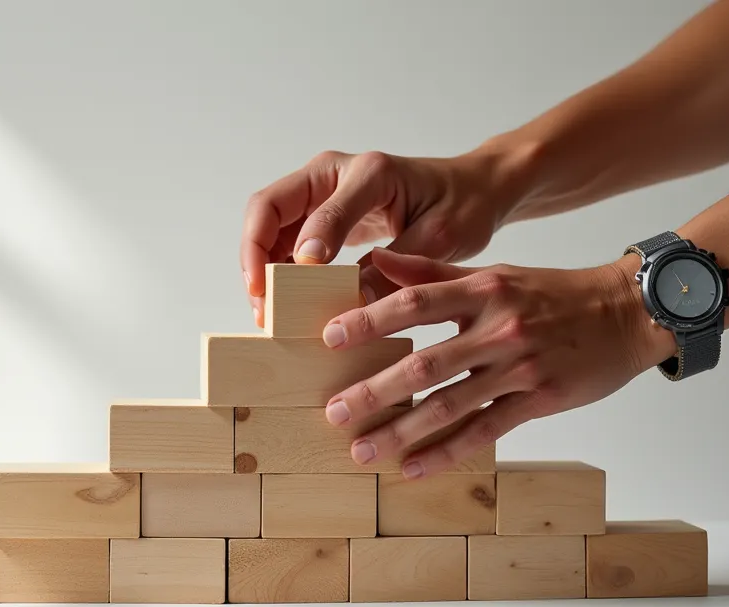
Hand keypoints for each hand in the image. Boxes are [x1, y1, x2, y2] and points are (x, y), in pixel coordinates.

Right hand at [240, 149, 517, 326]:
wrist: (473, 189)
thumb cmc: (462, 205)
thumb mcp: (437, 239)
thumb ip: (392, 269)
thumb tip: (353, 307)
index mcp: (369, 172)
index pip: (316, 206)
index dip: (298, 247)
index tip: (291, 285)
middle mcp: (335, 172)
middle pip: (269, 206)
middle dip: (255, 255)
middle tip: (261, 303)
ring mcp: (323, 189)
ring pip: (270, 224)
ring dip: (262, 266)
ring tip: (267, 311)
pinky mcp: (323, 210)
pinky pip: (287, 237)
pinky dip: (279, 268)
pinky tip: (284, 302)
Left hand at [320, 248, 674, 477]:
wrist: (626, 314)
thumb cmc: (552, 294)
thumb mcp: (495, 274)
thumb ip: (434, 273)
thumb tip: (377, 262)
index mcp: (484, 290)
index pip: (415, 303)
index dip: (371, 320)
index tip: (330, 338)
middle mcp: (498, 328)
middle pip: (425, 364)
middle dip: (375, 391)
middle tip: (334, 411)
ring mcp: (519, 368)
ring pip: (450, 406)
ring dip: (402, 432)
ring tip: (363, 451)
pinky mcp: (539, 400)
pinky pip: (485, 431)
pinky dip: (447, 452)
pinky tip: (414, 468)